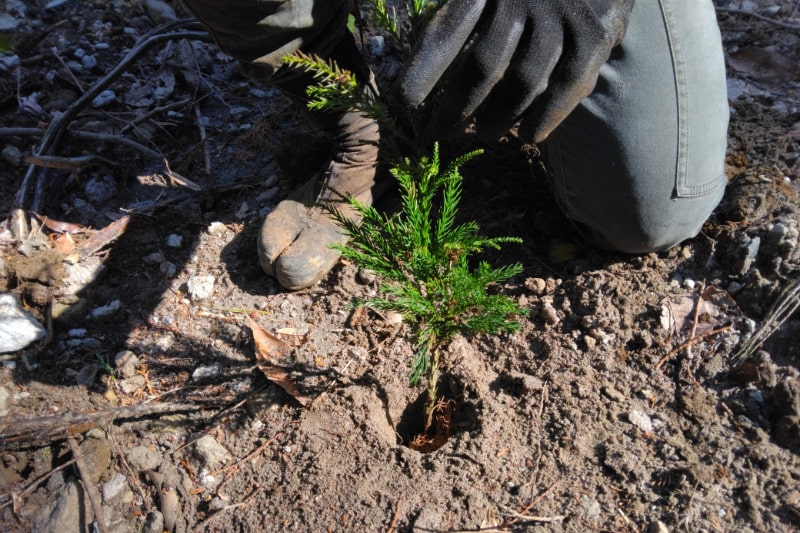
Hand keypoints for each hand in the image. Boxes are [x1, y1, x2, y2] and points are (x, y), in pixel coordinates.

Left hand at [398, 0, 633, 141]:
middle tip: (441, 132)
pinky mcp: (595, 33)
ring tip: (483, 135)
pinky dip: (547, 116)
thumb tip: (416, 65)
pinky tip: (528, 137)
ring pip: (525, 80)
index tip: (404, 102)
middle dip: (459, 105)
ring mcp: (562, 13)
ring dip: (500, 116)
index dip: (425, 69)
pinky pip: (567, 84)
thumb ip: (458, 12)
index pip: (448, 31)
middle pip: (485, 63)